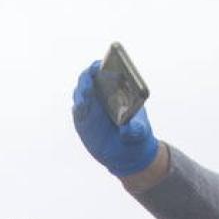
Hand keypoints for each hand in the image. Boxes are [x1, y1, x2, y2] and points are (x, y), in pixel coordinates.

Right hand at [72, 61, 159, 177]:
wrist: (128, 153)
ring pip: (81, 94)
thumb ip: (134, 130)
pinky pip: (78, 112)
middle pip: (88, 80)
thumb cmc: (136, 134)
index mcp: (114, 89)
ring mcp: (90, 108)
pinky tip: (82, 110)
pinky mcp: (83, 122)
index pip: (103, 70)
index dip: (99, 66)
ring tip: (86, 99)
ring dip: (81, 94)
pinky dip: (79, 109)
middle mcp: (100, 95)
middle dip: (87, 79)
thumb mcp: (139, 132)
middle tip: (90, 82)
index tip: (99, 66)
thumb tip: (127, 128)